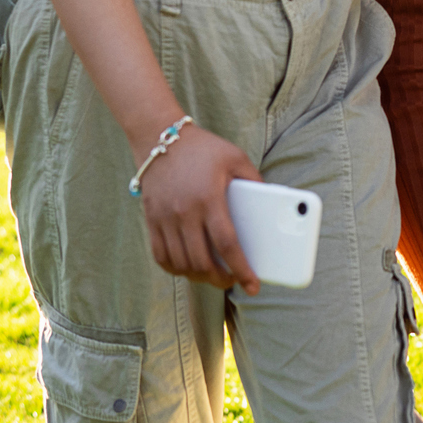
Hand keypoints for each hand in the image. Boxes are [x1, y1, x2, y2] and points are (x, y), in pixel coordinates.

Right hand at [137, 124, 263, 291]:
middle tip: (232, 282)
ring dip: (198, 277)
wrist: (159, 137)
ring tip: (213, 276)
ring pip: (181, 263)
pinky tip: (187, 268)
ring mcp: (164, 218)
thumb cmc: (202, 148)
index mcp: (209, 198)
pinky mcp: (151, 220)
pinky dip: (175, 269)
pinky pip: (160, 256)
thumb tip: (271, 203)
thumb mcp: (235, 157)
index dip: (241, 269)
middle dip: (220, 279)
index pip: (227, 245)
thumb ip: (255, 180)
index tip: (252, 286)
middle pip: (202, 261)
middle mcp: (185, 212)